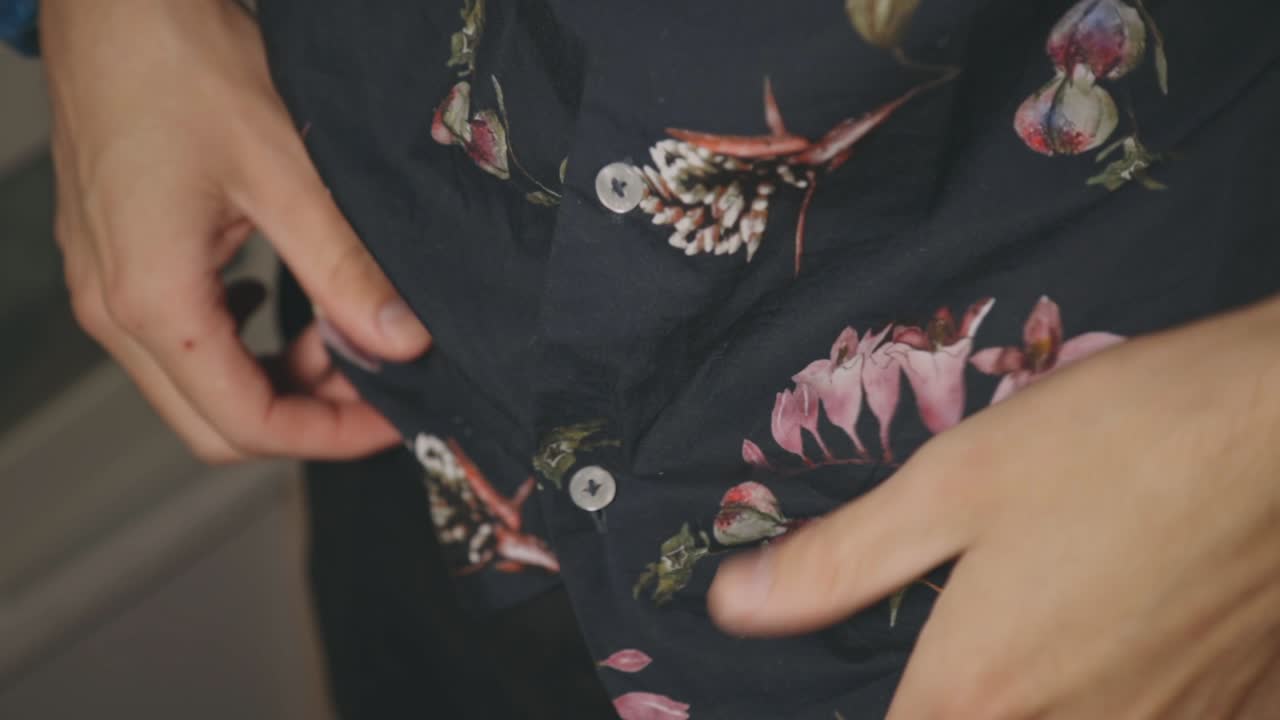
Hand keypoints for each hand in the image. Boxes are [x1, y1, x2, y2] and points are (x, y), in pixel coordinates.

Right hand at [41, 0, 429, 461]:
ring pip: (198, 384)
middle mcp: (115, 306)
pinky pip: (181, 339)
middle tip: (376, 390)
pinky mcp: (115, 258)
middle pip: (215, 422)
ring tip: (340, 335)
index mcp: (152, 298)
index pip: (245, 422)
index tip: (390, 421)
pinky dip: (242, 342)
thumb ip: (344, 269)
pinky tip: (282, 304)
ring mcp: (106, 284)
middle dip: (306, 418)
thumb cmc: (179, 62)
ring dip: (276, 378)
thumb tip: (399, 341)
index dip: (329, 437)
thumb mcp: (284, 172)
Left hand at [709, 298, 1279, 717]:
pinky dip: (1127, 707)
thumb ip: (840, 562)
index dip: (862, 719)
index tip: (891, 691)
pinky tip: (1121, 657)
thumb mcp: (954, 482)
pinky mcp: (1241, 714)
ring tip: (1039, 648)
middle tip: (956, 662)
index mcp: (982, 689)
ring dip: (1037, 710)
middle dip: (953, 712)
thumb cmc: (1118, 441)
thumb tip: (734, 607)